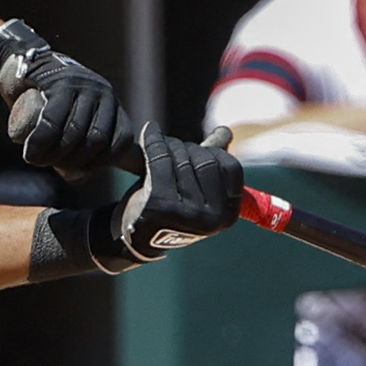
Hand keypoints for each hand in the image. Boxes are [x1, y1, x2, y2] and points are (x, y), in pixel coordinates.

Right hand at [0, 20, 137, 180]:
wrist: (17, 65)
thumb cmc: (42, 102)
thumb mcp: (67, 122)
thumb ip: (76, 149)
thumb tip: (80, 178)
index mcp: (112, 105)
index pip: (120, 141)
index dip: (101, 162)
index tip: (77, 168)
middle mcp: (104, 93)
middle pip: (96, 139)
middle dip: (72, 160)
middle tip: (50, 164)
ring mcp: (84, 85)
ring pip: (76, 131)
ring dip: (55, 155)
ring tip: (37, 159)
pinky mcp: (60, 82)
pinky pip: (53, 120)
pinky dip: (41, 143)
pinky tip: (31, 154)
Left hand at [102, 126, 247, 270]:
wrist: (135, 234)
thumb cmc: (169, 207)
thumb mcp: (194, 187)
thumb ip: (211, 161)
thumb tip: (225, 131)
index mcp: (227, 215)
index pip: (230, 167)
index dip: (212, 151)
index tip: (194, 150)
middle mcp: (212, 218)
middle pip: (205, 161)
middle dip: (187, 148)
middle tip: (170, 147)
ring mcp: (188, 214)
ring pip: (182, 159)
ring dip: (169, 145)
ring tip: (158, 144)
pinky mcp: (162, 205)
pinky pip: (160, 160)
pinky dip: (154, 142)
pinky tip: (149, 132)